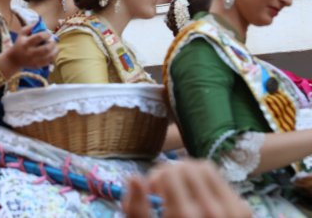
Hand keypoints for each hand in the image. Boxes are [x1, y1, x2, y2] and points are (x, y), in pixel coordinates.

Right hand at [2, 22, 57, 70]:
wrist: (14, 59)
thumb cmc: (20, 43)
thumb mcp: (21, 33)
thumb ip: (30, 27)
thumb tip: (39, 22)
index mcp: (26, 43)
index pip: (39, 37)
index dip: (47, 34)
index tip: (48, 33)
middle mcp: (30, 53)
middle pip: (46, 48)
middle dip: (52, 43)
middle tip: (53, 40)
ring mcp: (34, 60)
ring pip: (49, 57)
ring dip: (55, 50)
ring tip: (55, 46)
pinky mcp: (37, 66)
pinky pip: (49, 62)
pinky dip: (53, 56)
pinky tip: (53, 52)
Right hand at [122, 160, 250, 217]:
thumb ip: (135, 210)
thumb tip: (134, 177)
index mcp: (185, 216)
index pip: (168, 172)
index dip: (154, 178)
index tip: (153, 192)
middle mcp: (212, 211)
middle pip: (186, 166)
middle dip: (171, 173)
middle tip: (165, 191)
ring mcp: (232, 210)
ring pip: (205, 168)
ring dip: (189, 175)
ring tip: (182, 193)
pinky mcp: (244, 210)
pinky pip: (220, 180)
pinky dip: (206, 185)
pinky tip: (199, 202)